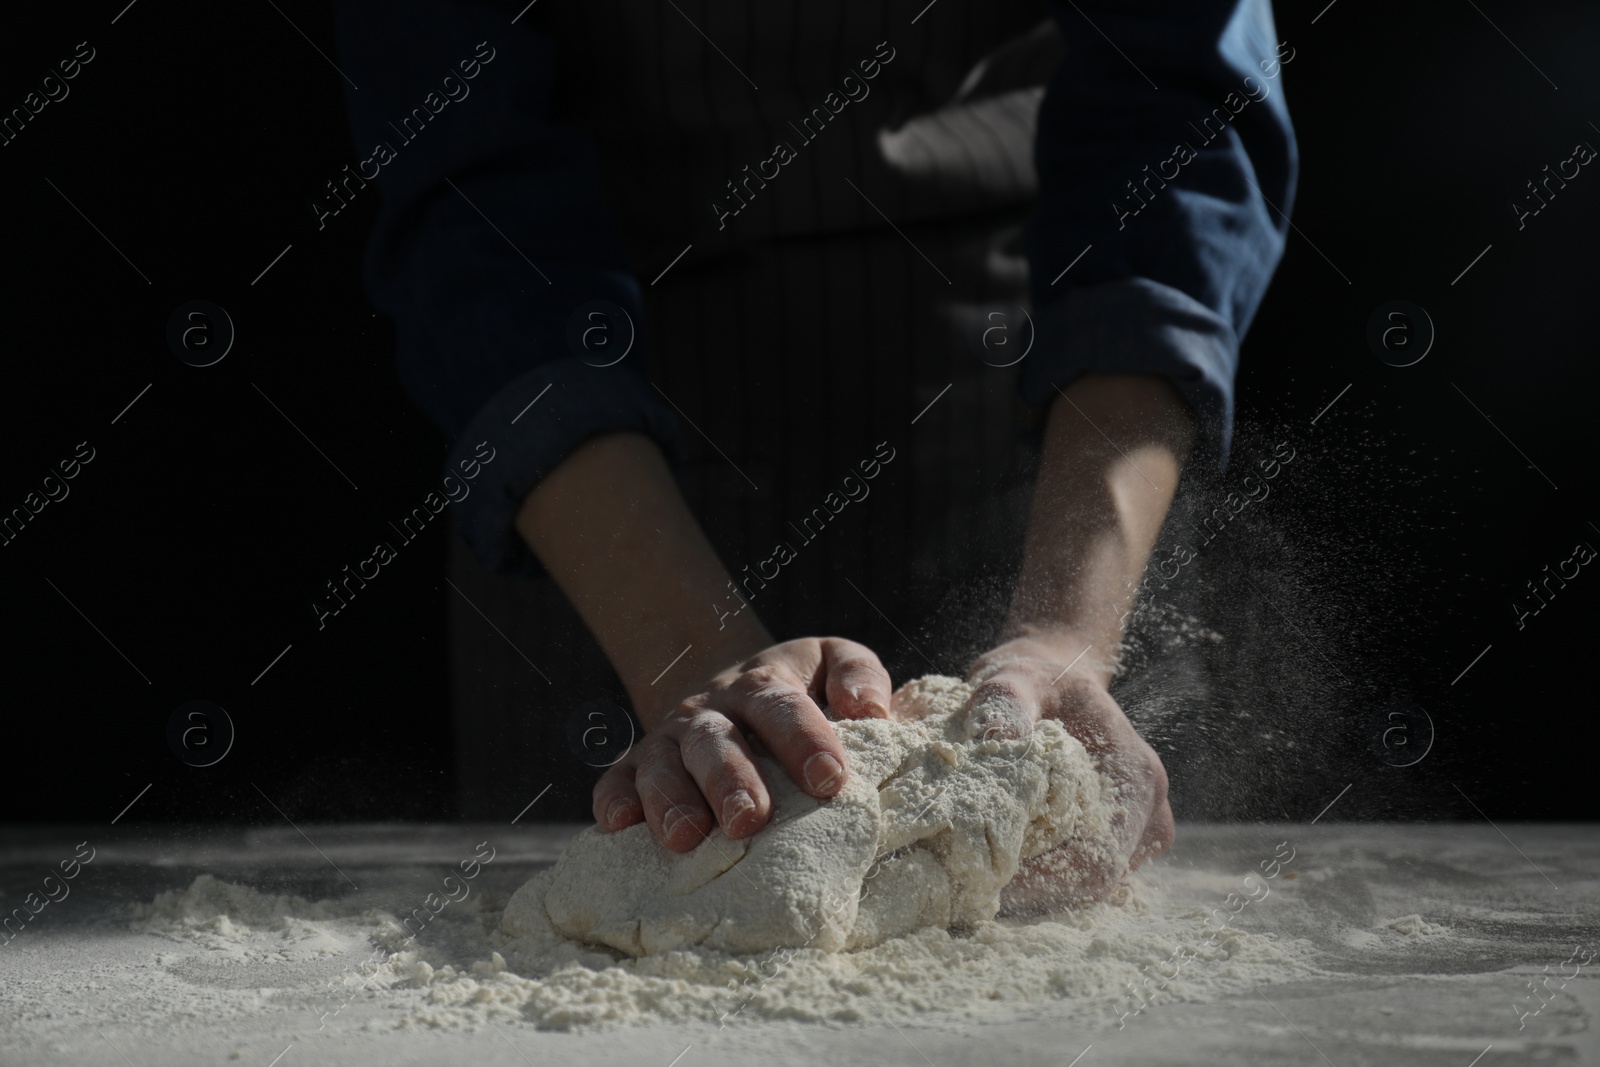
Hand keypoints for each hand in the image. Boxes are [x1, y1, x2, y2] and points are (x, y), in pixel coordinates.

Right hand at [591, 637, 892, 849]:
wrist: (731, 688)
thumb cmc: (799, 692)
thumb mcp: (832, 664)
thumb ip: (860, 678)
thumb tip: (868, 710)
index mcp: (765, 684)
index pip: (782, 706)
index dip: (805, 740)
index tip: (830, 780)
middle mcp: (712, 708)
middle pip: (715, 738)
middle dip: (730, 779)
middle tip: (750, 819)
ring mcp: (669, 738)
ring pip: (662, 763)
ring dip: (672, 799)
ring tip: (687, 837)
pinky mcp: (635, 766)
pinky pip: (616, 781)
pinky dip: (615, 803)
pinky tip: (620, 828)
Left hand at [962, 634, 1172, 910]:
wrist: (1054, 677)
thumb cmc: (1036, 677)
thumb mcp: (1016, 676)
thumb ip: (1004, 700)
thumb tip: (993, 737)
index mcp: (1136, 774)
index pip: (1098, 858)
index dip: (1043, 881)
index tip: (984, 878)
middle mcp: (1149, 809)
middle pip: (1095, 884)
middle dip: (1034, 892)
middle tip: (972, 883)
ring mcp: (1140, 830)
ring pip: (1089, 889)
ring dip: (1038, 890)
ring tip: (982, 871)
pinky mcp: (1121, 842)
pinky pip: (1084, 880)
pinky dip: (1044, 881)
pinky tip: (1004, 863)